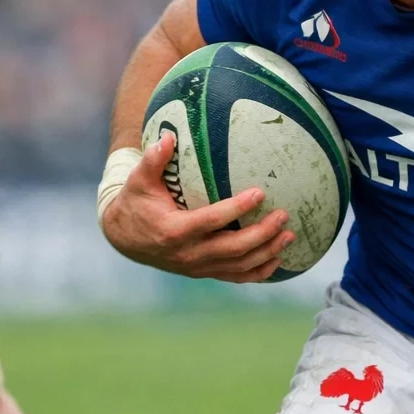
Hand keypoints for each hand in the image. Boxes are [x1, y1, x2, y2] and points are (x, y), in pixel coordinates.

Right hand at [100, 131, 294, 281]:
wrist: (124, 238)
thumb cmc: (136, 203)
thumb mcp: (138, 181)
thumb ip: (153, 160)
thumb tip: (169, 137)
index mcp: (174, 230)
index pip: (211, 221)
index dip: (237, 209)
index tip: (260, 194)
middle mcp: (188, 254)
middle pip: (232, 249)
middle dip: (262, 234)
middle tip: (283, 216)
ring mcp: (197, 267)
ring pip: (238, 266)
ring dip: (266, 252)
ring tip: (289, 235)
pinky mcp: (203, 272)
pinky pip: (235, 277)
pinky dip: (258, 272)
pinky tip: (278, 260)